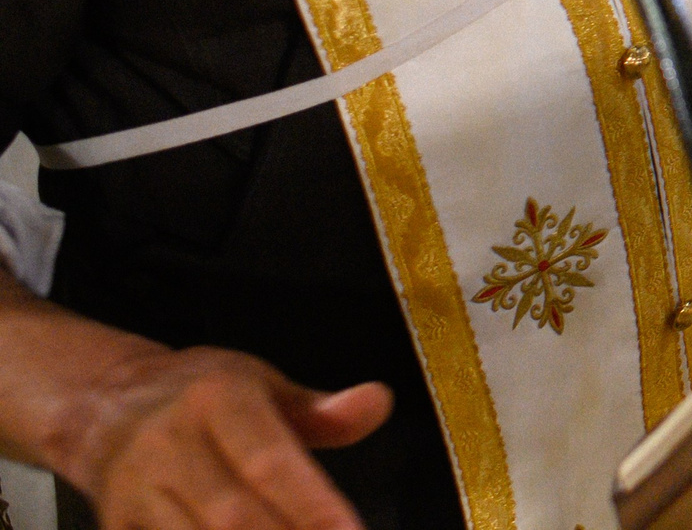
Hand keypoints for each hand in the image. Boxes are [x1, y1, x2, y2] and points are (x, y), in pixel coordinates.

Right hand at [62, 348, 388, 529]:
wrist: (105, 408)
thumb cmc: (199, 398)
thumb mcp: (262, 384)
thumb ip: (322, 409)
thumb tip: (377, 403)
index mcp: (216, 402)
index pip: (268, 462)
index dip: (311, 505)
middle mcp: (169, 448)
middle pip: (231, 517)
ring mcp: (136, 495)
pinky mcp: (117, 528)